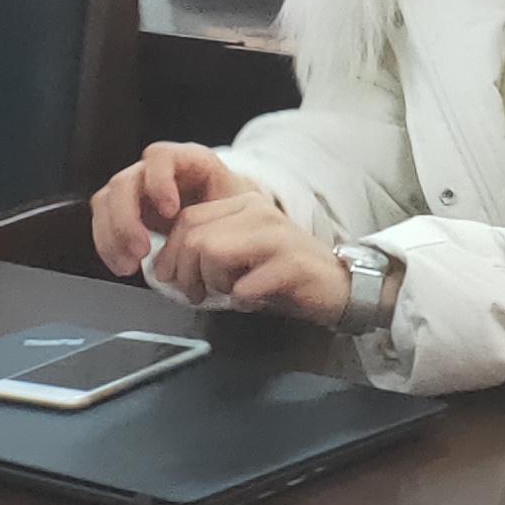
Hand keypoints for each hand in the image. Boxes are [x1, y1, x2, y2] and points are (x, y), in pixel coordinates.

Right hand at [91, 142, 249, 275]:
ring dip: (112, 236)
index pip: (160, 156)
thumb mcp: (241, 204)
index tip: (170, 211)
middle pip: (125, 181)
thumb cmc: (235, 209)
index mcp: (186, 160)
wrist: (228, 217)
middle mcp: (155, 170)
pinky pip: (103, 222)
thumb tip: (218, 237)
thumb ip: (228, 212)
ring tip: (130, 265)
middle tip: (141, 250)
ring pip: (106, 200)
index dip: (159, 181)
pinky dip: (108, 246)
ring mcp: (136, 189)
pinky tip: (124, 265)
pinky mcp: (124, 209)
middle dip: (127, 218)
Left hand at [157, 190, 348, 321]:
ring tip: (229, 293)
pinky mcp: (290, 264)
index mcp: (243, 203)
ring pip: (212, 253)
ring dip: (212, 284)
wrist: (340, 286)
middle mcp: (258, 212)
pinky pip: (243, 286)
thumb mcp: (242, 252)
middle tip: (196, 294)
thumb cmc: (285, 274)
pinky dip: (241, 301)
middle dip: (185, 273)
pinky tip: (254, 300)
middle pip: (195, 237)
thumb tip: (163, 267)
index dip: (170, 254)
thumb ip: (207, 249)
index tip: (170, 279)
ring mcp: (276, 236)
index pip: (187, 219)